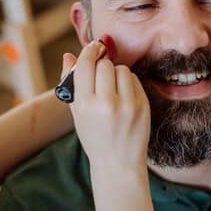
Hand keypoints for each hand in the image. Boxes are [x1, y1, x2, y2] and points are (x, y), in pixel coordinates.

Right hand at [63, 42, 149, 170]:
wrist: (118, 163)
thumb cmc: (95, 137)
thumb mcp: (77, 114)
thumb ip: (71, 84)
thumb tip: (68, 55)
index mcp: (85, 105)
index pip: (86, 65)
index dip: (89, 51)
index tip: (93, 47)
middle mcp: (106, 104)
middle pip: (105, 65)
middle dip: (103, 66)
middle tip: (102, 73)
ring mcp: (127, 106)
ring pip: (122, 70)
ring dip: (117, 74)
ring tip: (114, 88)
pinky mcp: (143, 106)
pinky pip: (135, 80)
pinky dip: (129, 84)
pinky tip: (125, 97)